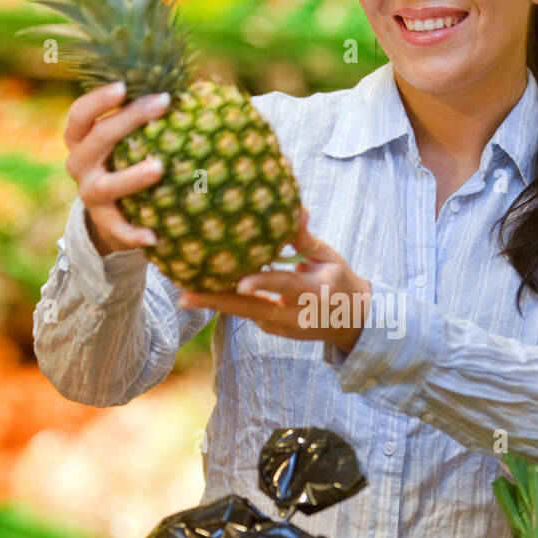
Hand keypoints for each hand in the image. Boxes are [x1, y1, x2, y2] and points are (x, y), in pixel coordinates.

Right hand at [64, 81, 170, 255]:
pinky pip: (118, 229)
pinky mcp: (104, 222)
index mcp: (81, 139)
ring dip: (132, 176)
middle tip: (163, 102)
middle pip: (99, 138)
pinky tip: (154, 237)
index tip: (125, 84)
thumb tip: (191, 86)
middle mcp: (79, 164)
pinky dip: (134, 233)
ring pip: (106, 185)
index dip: (99, 99)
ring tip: (159, 168)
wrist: (110, 214)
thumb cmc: (126, 159)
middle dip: (130, 118)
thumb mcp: (126, 138)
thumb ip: (144, 115)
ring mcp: (89, 194)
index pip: (80, 114)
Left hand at [177, 209, 372, 351]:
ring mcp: (280, 327)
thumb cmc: (341, 283)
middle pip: (250, 308)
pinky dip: (225, 301)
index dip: (263, 283)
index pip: (284, 286)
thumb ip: (304, 239)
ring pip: (242, 312)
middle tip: (185, 296)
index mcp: (313, 294)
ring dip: (213, 302)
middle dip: (216, 302)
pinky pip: (245, 312)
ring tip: (183, 292)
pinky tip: (201, 290)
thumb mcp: (329, 258)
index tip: (241, 282)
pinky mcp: (271, 328)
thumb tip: (293, 209)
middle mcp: (293, 315)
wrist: (354, 322)